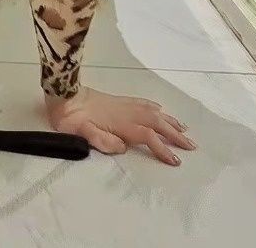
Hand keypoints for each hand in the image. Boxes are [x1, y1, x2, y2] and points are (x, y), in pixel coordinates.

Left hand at [45, 85, 196, 165]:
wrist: (63, 94)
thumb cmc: (70, 118)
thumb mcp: (81, 133)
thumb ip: (103, 141)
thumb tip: (122, 147)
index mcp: (120, 123)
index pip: (147, 137)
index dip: (163, 148)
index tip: (176, 161)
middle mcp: (126, 112)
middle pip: (156, 123)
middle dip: (175, 135)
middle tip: (192, 146)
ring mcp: (123, 104)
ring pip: (152, 112)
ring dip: (169, 121)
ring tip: (184, 129)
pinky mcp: (118, 100)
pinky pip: (142, 102)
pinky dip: (154, 107)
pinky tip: (160, 109)